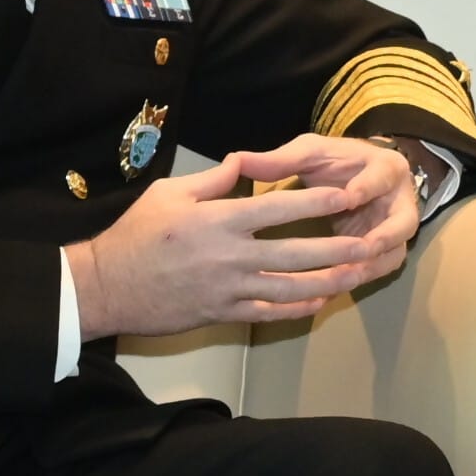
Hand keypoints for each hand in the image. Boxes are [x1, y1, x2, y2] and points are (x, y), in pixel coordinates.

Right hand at [74, 136, 416, 337]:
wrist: (103, 286)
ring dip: (328, 281)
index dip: (318, 201)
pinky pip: (268, 313)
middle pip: (296, 252)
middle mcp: (229, 256)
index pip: (280, 209)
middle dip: (338, 247)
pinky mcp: (221, 314)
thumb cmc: (134, 235)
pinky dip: (297, 309)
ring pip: (289, 288)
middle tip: (372, 242)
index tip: (348, 194)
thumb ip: (214, 180)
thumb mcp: (170, 194)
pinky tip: (320, 301)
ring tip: (358, 274)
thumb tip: (245, 161)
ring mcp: (227, 289)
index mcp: (218, 220)